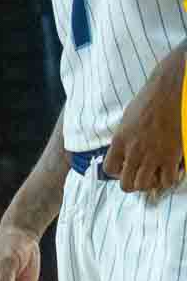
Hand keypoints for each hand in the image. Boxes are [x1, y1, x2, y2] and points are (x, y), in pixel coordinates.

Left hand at [107, 68, 186, 196]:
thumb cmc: (146, 103)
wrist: (166, 94)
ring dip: (150, 184)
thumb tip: (124, 152)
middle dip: (132, 184)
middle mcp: (133, 152)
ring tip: (154, 176)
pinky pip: (167, 181)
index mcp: (119, 142)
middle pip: (126, 184)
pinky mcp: (171, 156)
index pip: (109, 170)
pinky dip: (168, 181)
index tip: (125, 168)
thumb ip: (123, 139)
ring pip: (145, 186)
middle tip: (140, 176)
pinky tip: (169, 172)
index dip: (116, 173)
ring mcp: (153, 156)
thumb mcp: (125, 121)